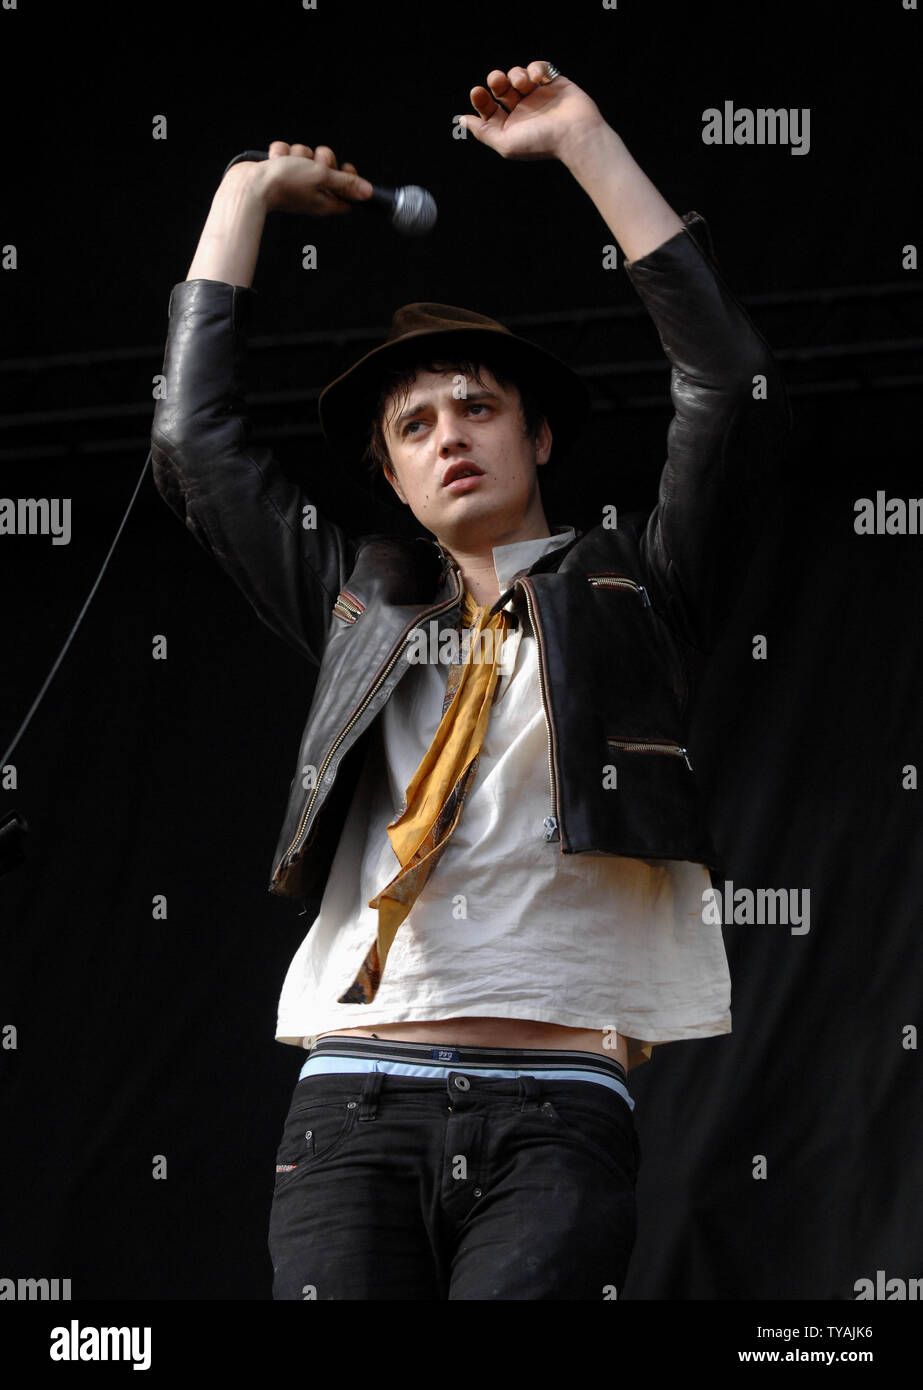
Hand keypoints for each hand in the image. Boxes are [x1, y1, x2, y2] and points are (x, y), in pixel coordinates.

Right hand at [240, 141, 373, 214]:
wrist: (250, 185)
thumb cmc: (285, 184)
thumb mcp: (322, 178)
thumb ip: (345, 183)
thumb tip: (367, 192)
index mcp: (325, 200)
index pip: (347, 192)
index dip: (348, 177)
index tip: (344, 168)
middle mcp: (312, 191)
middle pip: (327, 166)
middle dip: (319, 158)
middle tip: (311, 165)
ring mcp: (295, 180)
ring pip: (305, 154)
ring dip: (296, 153)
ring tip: (287, 164)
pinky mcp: (279, 170)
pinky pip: (286, 152)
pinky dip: (280, 153)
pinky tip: (275, 162)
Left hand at [456, 61, 604, 161]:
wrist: (574, 133)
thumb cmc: (541, 142)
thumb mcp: (505, 143)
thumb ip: (483, 132)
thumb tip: (462, 120)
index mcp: (510, 126)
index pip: (489, 109)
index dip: (480, 99)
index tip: (477, 92)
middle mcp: (523, 110)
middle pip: (500, 88)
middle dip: (496, 81)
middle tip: (498, 81)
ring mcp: (538, 96)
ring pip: (517, 75)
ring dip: (516, 75)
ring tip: (523, 84)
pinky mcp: (553, 83)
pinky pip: (538, 67)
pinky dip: (535, 68)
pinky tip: (538, 78)